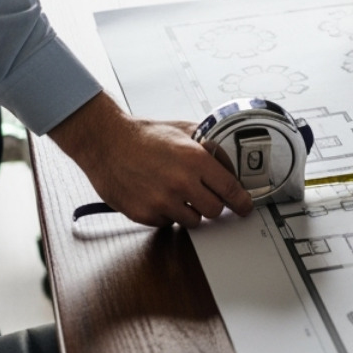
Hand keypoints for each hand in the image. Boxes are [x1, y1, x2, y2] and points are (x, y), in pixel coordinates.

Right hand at [48, 93, 252, 227]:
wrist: (106, 143)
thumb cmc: (142, 135)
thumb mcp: (182, 129)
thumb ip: (208, 144)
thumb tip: (228, 159)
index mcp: (194, 159)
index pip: (230, 188)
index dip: (241, 200)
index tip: (245, 206)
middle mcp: (180, 183)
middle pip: (215, 210)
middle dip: (213, 204)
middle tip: (205, 195)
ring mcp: (162, 201)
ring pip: (193, 221)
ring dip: (190, 210)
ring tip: (176, 192)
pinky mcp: (145, 214)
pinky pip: (168, 223)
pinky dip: (166, 214)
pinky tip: (157, 196)